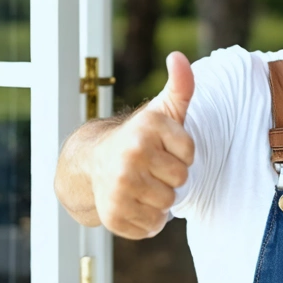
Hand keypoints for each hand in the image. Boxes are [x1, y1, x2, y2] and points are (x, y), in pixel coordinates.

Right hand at [91, 51, 195, 238]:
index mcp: (147, 127)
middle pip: (180, 181)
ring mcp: (120, 185)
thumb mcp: (163, 109)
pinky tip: (133, 202)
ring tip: (142, 184)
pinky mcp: (113, 214)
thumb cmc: (140, 136)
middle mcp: (132, 154)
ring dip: (160, 199)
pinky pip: (151, 226)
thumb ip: (181, 85)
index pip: (190, 155)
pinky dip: (147, 219)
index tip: (163, 147)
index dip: (181, 154)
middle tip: (151, 168)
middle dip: (170, 177)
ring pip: (167, 205)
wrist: (93, 163)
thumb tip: (178, 56)